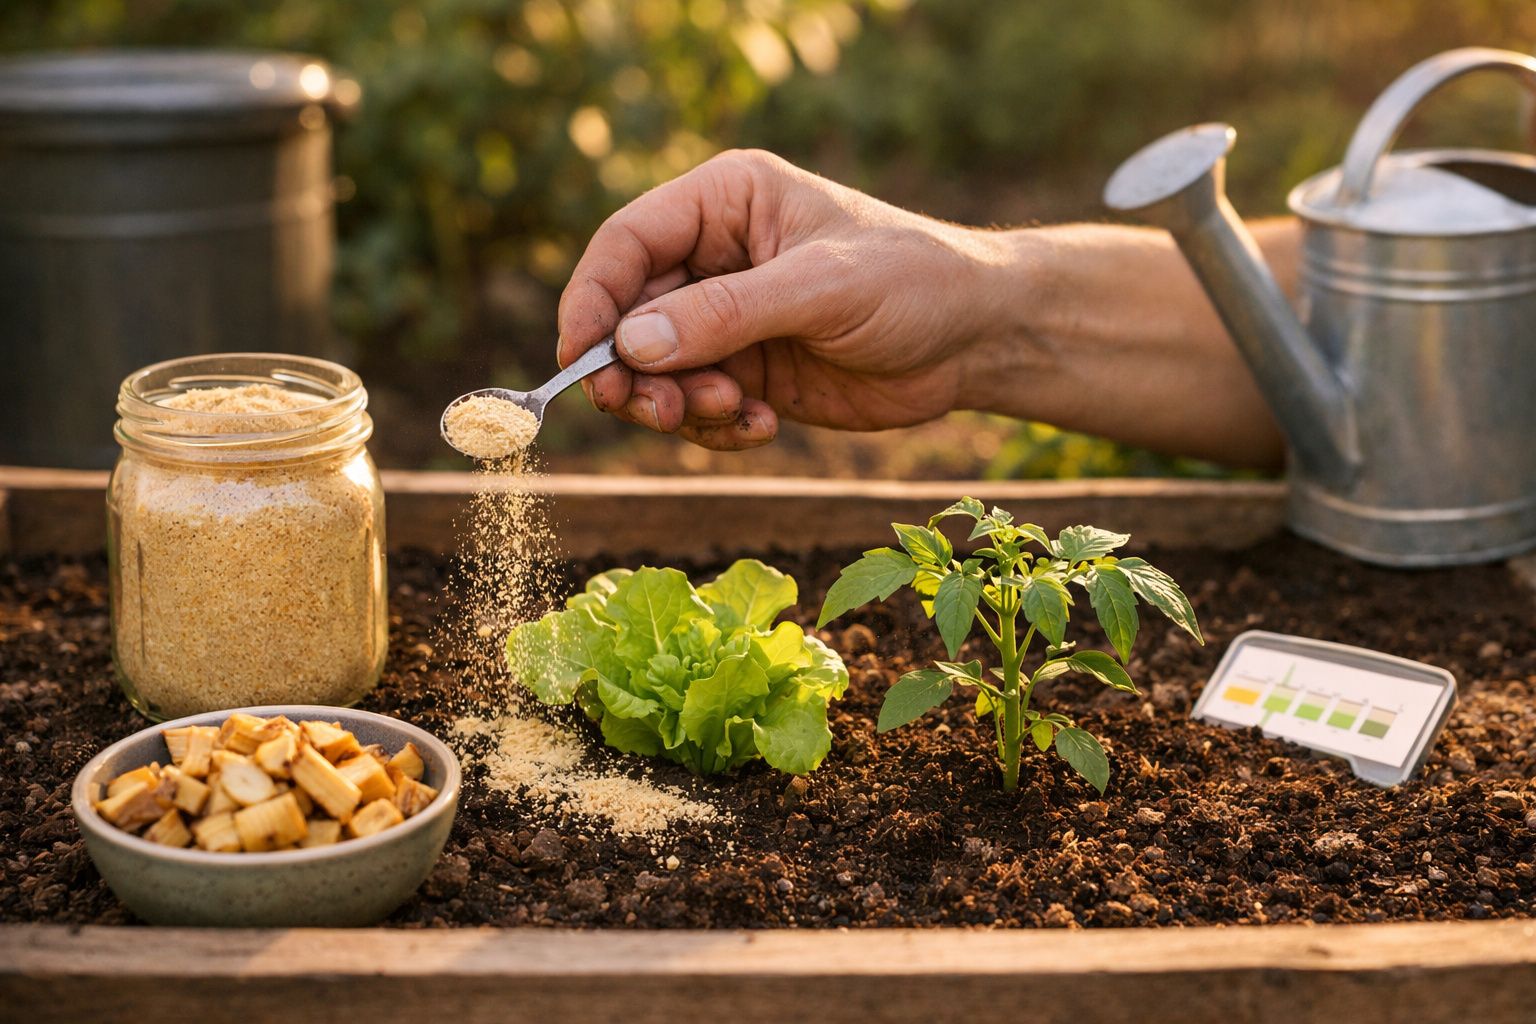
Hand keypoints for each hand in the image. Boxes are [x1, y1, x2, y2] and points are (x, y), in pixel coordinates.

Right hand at [557, 150, 998, 449]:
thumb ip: (726, 314)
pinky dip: (716, 428)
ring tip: (736, 412)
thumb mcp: (821, 288)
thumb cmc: (913, 282)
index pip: (627, 244)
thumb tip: (632, 345)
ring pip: (656, 372)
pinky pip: (697, 409)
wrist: (977, 339)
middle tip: (662, 411)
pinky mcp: (747, 371)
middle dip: (637, 372)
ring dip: (680, 406)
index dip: (592, 300)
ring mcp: (728, 319)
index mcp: (725, 201)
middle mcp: (714, 257)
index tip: (578, 359)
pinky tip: (763, 425)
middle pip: (628, 316)